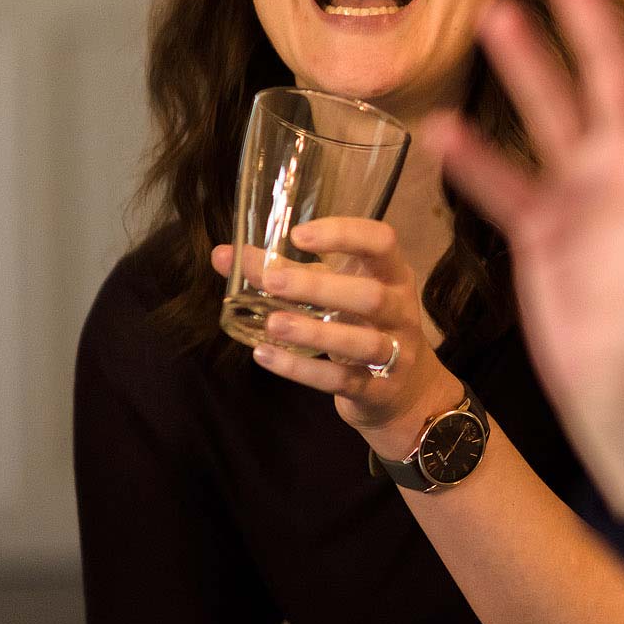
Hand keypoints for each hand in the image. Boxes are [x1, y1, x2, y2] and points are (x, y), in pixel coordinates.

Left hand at [209, 220, 462, 460]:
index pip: (381, 242)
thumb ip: (285, 272)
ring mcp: (395, 352)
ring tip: (272, 324)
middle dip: (321, 288)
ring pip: (362, 342)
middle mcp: (400, 310)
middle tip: (273, 283)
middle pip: (371, 295)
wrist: (400, 388)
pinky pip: (340, 379)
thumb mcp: (333, 291)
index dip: (344, 235)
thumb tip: (222, 254)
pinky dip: (302, 370)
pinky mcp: (377, 388)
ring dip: (314, 332)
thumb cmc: (361, 323)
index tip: (298, 236)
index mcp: (392, 274)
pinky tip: (265, 356)